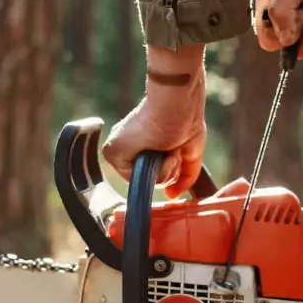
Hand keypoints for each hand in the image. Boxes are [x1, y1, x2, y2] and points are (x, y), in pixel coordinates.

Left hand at [101, 75, 206, 199]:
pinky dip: (156, 168)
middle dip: (169, 168)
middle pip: (152, 179)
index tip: (176, 150)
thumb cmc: (186, 120)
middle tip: (172, 146)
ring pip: (146, 180)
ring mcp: (119, 150)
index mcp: (142, 142)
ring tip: (167, 145)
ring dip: (166, 168)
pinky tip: (159, 148)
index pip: (153, 172)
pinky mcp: (112, 152)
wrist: (177, 107)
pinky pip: (137, 180)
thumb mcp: (190, 152)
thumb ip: (184, 176)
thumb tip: (171, 195)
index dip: (170, 168)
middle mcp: (128, 147)